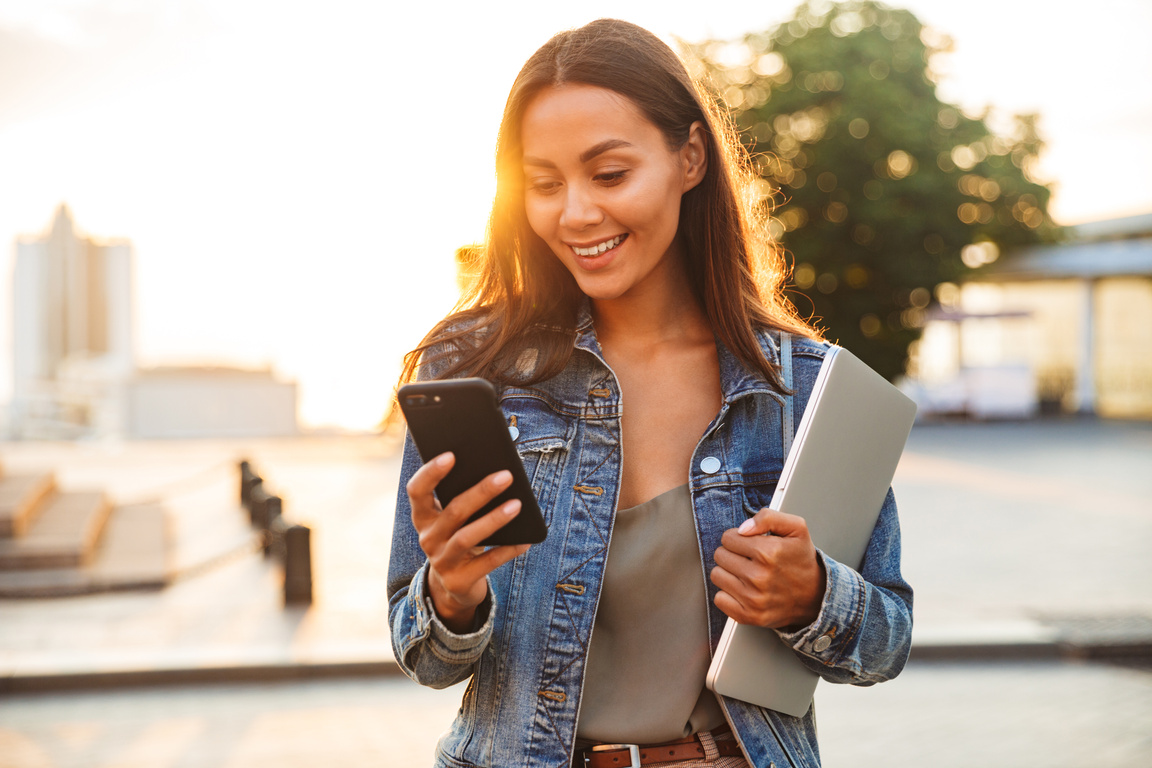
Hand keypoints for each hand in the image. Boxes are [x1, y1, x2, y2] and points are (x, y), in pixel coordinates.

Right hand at [406, 452, 530, 632]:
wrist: (455, 585)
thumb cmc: (460, 537)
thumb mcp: (456, 519)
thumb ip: (464, 497)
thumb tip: (499, 472)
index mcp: (423, 517)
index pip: (417, 491)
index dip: (431, 473)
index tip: (451, 455)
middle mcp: (428, 538)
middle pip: (453, 511)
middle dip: (481, 492)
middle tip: (506, 475)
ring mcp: (442, 562)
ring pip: (467, 537)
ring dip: (494, 519)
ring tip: (518, 504)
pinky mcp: (459, 581)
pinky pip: (487, 563)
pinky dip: (507, 550)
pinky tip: (525, 540)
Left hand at [710, 508, 826, 629]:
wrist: (816, 597)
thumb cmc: (802, 560)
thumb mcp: (796, 528)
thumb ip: (768, 517)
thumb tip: (742, 528)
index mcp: (768, 552)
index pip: (727, 538)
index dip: (739, 538)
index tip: (751, 544)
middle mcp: (758, 577)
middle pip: (720, 555)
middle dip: (733, 554)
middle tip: (750, 560)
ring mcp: (752, 599)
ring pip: (717, 575)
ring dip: (729, 573)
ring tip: (747, 574)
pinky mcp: (748, 616)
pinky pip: (719, 599)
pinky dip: (728, 594)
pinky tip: (744, 590)